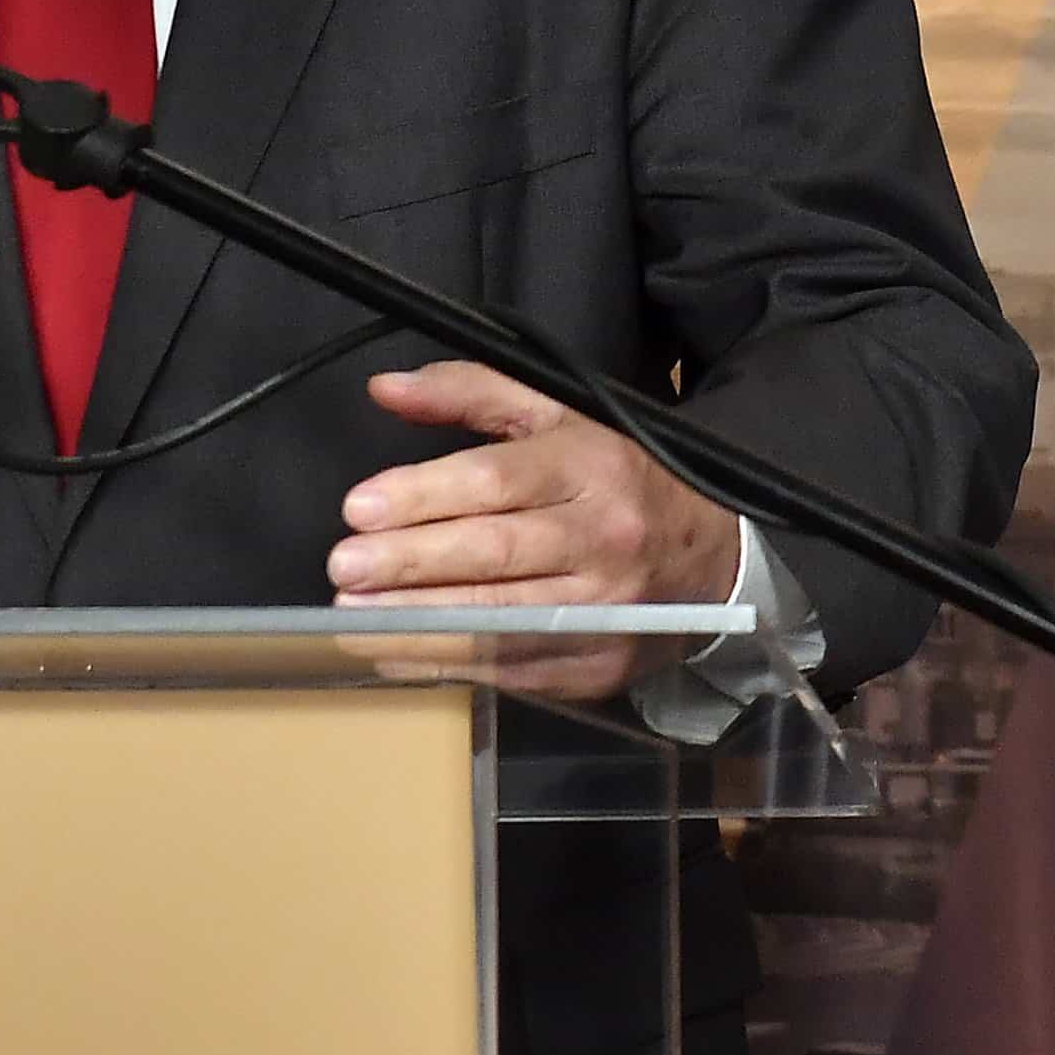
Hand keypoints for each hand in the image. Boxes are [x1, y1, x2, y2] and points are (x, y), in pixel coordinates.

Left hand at [330, 364, 749, 701]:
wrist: (712, 557)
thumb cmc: (616, 481)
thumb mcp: (558, 418)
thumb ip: (471, 394)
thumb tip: (386, 388)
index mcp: (592, 466)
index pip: (497, 480)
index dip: (423, 495)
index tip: (358, 508)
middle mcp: (603, 538)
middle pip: (493, 552)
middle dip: (409, 562)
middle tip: (343, 568)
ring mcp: (606, 608)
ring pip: (501, 617)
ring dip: (418, 621)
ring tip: (355, 616)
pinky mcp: (599, 663)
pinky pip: (514, 665)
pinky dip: (449, 663)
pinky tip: (397, 652)